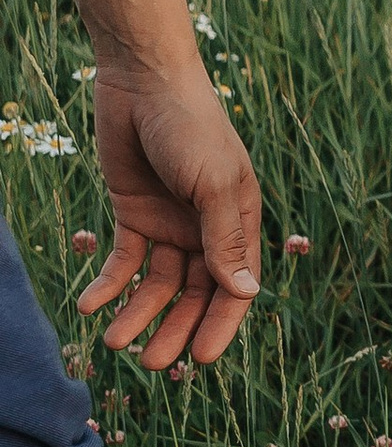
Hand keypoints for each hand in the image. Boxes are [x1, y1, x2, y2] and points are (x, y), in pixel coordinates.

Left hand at [79, 61, 263, 369]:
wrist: (143, 81)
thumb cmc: (192, 127)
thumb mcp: (213, 183)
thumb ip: (225, 239)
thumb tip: (246, 293)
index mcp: (237, 222)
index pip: (234, 287)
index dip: (220, 325)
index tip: (200, 361)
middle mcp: (205, 229)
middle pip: (192, 293)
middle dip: (174, 329)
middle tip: (151, 364)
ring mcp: (168, 223)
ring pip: (155, 284)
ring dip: (136, 313)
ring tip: (113, 343)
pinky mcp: (133, 213)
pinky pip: (121, 260)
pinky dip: (107, 284)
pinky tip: (89, 305)